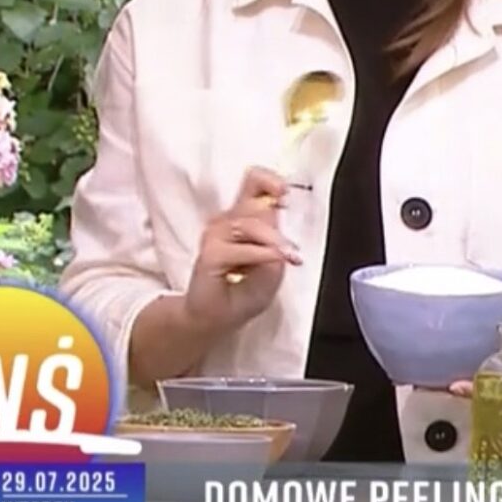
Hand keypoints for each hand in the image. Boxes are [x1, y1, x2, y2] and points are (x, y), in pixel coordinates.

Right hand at [182, 168, 300, 334]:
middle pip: (252, 198)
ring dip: (274, 240)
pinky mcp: (210, 255)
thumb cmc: (244, 292)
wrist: (217, 320)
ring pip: (250, 223)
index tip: (284, 192)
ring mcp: (215, 236)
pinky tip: (274, 259)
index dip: (270, 180)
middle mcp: (227, 221)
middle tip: (291, 244)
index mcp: (243, 218)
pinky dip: (261, 253)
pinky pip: (241, 248)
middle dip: (276, 221)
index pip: (253, 182)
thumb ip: (274, 237)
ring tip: (289, 256)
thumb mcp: (273, 265)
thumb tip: (276, 212)